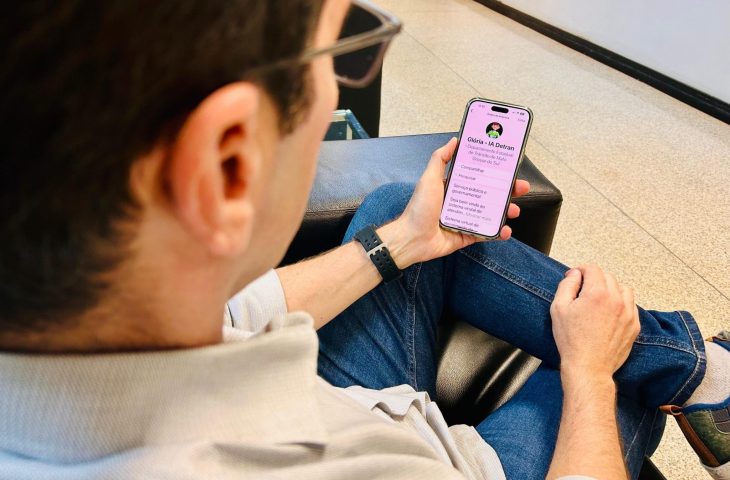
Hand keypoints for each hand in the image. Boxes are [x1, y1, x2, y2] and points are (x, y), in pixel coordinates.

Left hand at [379, 137, 529, 267]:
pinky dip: (498, 232)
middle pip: (489, 193)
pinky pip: (486, 233)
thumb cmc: (419, 209)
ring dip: (505, 210)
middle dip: (507, 191)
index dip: (494, 171)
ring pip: (491, 213)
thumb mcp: (429, 178)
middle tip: (520, 188)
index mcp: (454, 186)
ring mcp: (465, 219)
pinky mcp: (467, 235)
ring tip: (513, 210)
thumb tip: (454, 140)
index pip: (479, 175)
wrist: (412, 239)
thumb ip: (440, 158)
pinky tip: (505, 230)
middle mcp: (461, 201)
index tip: (508, 166)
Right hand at [550, 265, 639, 380]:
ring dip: (611, 289)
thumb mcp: (559, 308)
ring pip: (623, 288)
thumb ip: (567, 285)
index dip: (581, 270)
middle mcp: (617, 299)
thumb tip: (575, 274)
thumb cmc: (571, 340)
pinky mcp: (634, 325)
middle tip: (583, 290)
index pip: (593, 269)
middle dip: (595, 279)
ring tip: (599, 299)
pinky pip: (631, 305)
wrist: (588, 367)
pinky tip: (609, 312)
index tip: (575, 276)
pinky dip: (621, 303)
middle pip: (608, 277)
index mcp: (598, 293)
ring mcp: (629, 313)